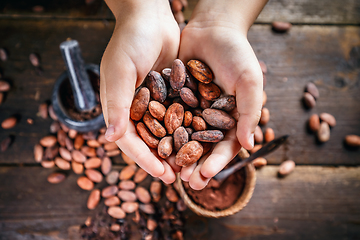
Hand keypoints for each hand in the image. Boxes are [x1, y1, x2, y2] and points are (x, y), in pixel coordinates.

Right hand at [100, 0, 179, 181]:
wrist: (150, 16)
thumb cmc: (130, 40)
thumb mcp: (121, 71)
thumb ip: (117, 104)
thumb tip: (111, 138)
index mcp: (118, 107)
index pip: (129, 141)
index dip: (144, 160)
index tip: (162, 174)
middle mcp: (135, 108)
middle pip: (148, 141)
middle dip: (162, 160)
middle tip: (178, 177)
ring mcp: (154, 101)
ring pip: (164, 132)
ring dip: (175, 149)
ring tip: (190, 165)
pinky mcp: (169, 93)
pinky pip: (178, 115)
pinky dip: (186, 129)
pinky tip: (199, 140)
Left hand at [178, 11, 263, 188]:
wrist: (213, 27)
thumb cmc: (237, 53)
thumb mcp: (249, 81)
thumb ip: (250, 113)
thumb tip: (250, 146)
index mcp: (233, 117)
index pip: (226, 146)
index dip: (217, 162)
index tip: (205, 176)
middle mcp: (212, 117)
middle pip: (204, 147)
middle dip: (195, 165)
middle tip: (187, 182)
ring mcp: (193, 109)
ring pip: (184, 137)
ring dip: (178, 154)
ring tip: (169, 170)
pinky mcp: (176, 98)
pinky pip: (168, 117)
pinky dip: (163, 131)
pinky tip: (155, 144)